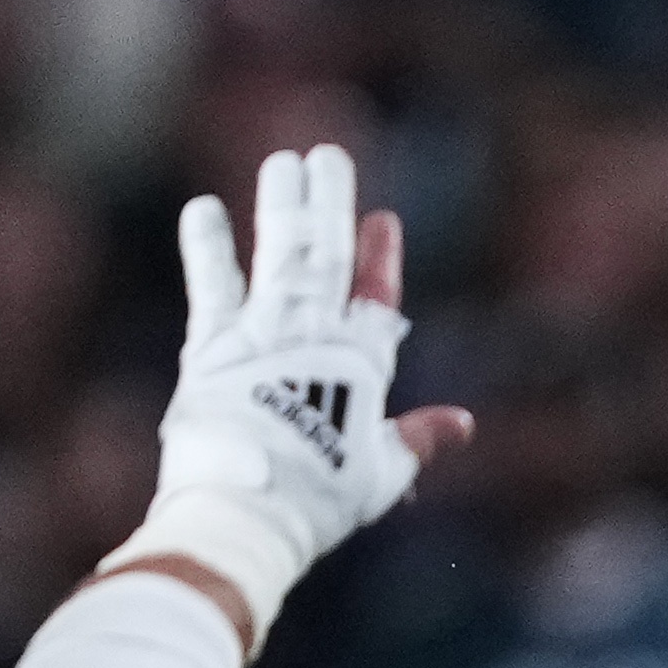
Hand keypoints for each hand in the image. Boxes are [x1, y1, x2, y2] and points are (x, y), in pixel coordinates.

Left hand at [127, 142, 465, 632]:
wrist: (250, 513)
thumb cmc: (320, 502)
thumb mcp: (382, 473)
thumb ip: (418, 439)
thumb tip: (462, 424)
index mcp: (361, 366)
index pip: (375, 296)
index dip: (379, 257)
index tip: (381, 219)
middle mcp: (315, 336)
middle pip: (327, 254)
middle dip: (329, 202)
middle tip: (328, 155)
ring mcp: (264, 334)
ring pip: (281, 253)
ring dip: (282, 203)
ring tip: (284, 161)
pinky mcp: (211, 344)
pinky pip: (212, 284)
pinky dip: (208, 246)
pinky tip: (205, 209)